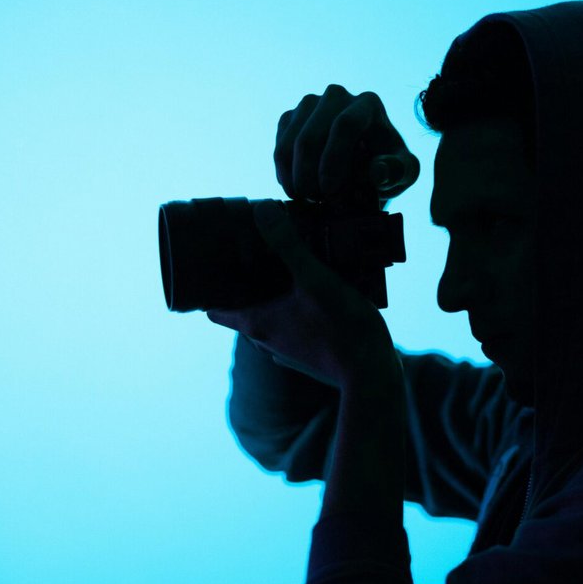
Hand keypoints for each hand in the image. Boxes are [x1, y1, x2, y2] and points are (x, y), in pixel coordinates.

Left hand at [206, 200, 400, 391]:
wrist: (373, 374)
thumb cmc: (341, 328)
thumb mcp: (315, 279)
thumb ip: (288, 245)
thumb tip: (262, 210)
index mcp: (257, 325)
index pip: (214, 311)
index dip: (209, 291)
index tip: (213, 268)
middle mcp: (267, 343)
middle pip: (244, 312)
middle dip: (248, 286)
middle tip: (256, 255)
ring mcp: (289, 354)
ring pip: (272, 321)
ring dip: (276, 298)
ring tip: (293, 269)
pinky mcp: (311, 358)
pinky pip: (296, 329)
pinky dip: (299, 312)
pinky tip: (319, 294)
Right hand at [276, 84, 420, 202]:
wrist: (366, 166)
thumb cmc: (388, 167)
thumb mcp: (404, 173)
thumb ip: (397, 171)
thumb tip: (378, 171)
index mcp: (368, 104)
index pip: (344, 125)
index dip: (333, 159)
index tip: (329, 190)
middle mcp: (336, 96)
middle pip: (312, 133)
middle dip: (309, 173)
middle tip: (315, 201)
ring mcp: (309, 105)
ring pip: (291, 140)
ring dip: (295, 175)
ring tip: (307, 199)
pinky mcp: (290, 119)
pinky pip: (279, 145)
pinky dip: (284, 172)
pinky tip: (297, 189)